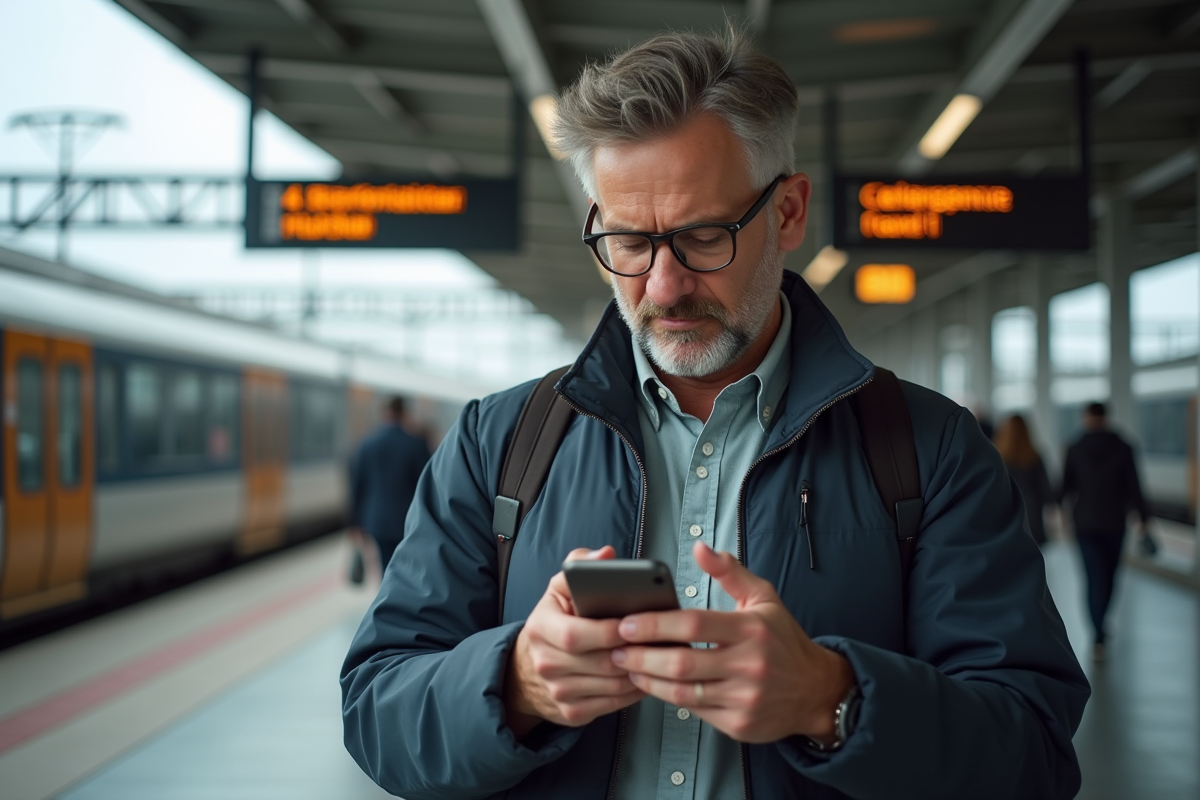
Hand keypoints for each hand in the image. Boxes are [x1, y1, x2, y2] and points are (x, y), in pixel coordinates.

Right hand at [504, 546, 644, 738]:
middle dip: (635, 652)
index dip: (610, 631)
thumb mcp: (559, 589)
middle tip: (661, 641)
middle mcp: (545, 664)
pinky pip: (613, 703)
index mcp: (540, 628)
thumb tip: (606, 554)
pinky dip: (635, 691)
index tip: (635, 624)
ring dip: (641, 672)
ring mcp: (558, 692)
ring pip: (612, 685)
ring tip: (660, 656)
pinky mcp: (572, 713)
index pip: (576, 635)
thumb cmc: (553, 623)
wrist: (525, 671)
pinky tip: (645, 674)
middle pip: (601, 662)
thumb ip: (581, 565)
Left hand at [612, 542, 854, 743]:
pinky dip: (669, 698)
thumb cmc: (783, 640)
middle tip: (616, 649)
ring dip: (648, 680)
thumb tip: (699, 547)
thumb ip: (729, 571)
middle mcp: (749, 665)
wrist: (817, 690)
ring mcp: (744, 698)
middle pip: (682, 663)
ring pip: (683, 692)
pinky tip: (654, 685)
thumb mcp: (763, 598)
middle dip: (641, 656)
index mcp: (752, 629)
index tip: (627, 622)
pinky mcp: (739, 724)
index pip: (694, 625)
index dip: (655, 624)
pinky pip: (695, 711)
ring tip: (627, 667)